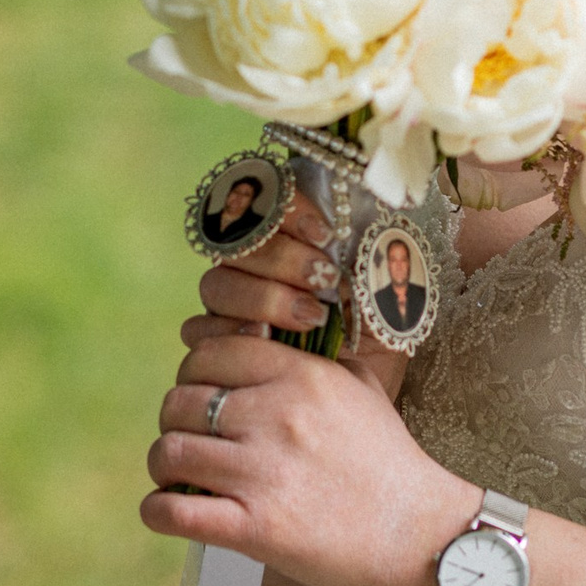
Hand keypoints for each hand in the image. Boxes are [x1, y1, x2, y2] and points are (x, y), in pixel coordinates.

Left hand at [142, 334, 473, 585]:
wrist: (419, 535)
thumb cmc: (391, 462)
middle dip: (174, 422)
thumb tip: (280, 339)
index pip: (209, 353)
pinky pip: (173, 511)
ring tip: (177, 477)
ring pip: (169, 452)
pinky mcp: (255, 528)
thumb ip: (319, 359)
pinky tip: (169, 511)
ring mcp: (264, 472)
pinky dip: (158, 511)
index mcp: (301, 375)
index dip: (193, 374)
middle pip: (179, 401)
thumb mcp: (363, 389)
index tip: (200, 396)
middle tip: (187, 440)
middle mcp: (277, 415)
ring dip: (164, 466)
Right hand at [177, 192, 410, 400]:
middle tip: (324, 280)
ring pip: (216, 284)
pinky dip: (230, 332)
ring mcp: (228, 303)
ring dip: (262, 297)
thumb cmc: (378, 327)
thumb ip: (369, 248)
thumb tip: (359, 219)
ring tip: (309, 317)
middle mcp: (250, 264)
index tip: (327, 234)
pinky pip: (199, 330)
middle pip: (238, 244)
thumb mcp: (386, 281)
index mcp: (288, 234)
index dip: (289, 210)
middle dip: (282, 259)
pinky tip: (266, 339)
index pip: (266, 200)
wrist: (372, 386)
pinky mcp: (217, 344)